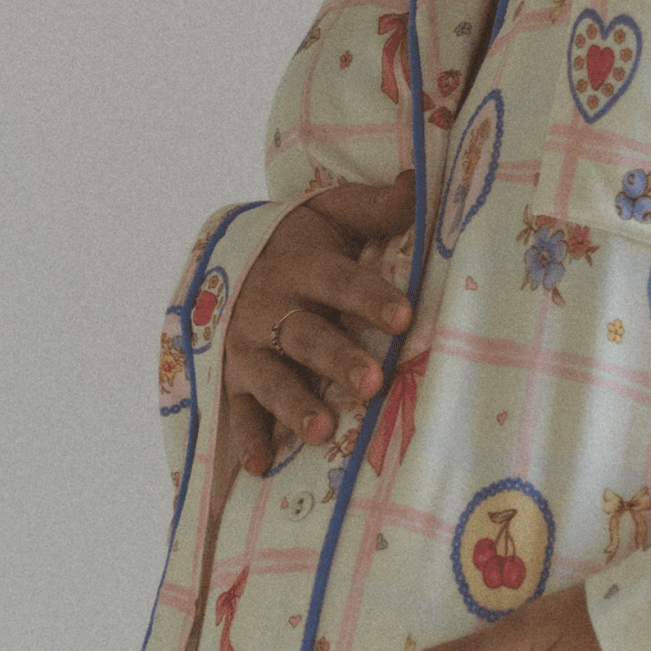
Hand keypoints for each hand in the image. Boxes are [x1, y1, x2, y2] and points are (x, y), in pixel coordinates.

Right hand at [220, 171, 417, 484]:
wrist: (233, 257)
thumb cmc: (301, 242)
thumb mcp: (332, 215)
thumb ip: (374, 208)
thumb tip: (416, 184)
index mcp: (301, 266)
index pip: (339, 281)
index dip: (369, 298)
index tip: (403, 315)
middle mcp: (271, 307)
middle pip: (306, 335)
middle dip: (337, 359)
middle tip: (372, 381)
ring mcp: (248, 346)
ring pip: (273, 377)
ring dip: (295, 404)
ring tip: (322, 429)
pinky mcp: (234, 377)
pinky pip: (239, 411)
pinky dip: (248, 438)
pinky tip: (260, 466)